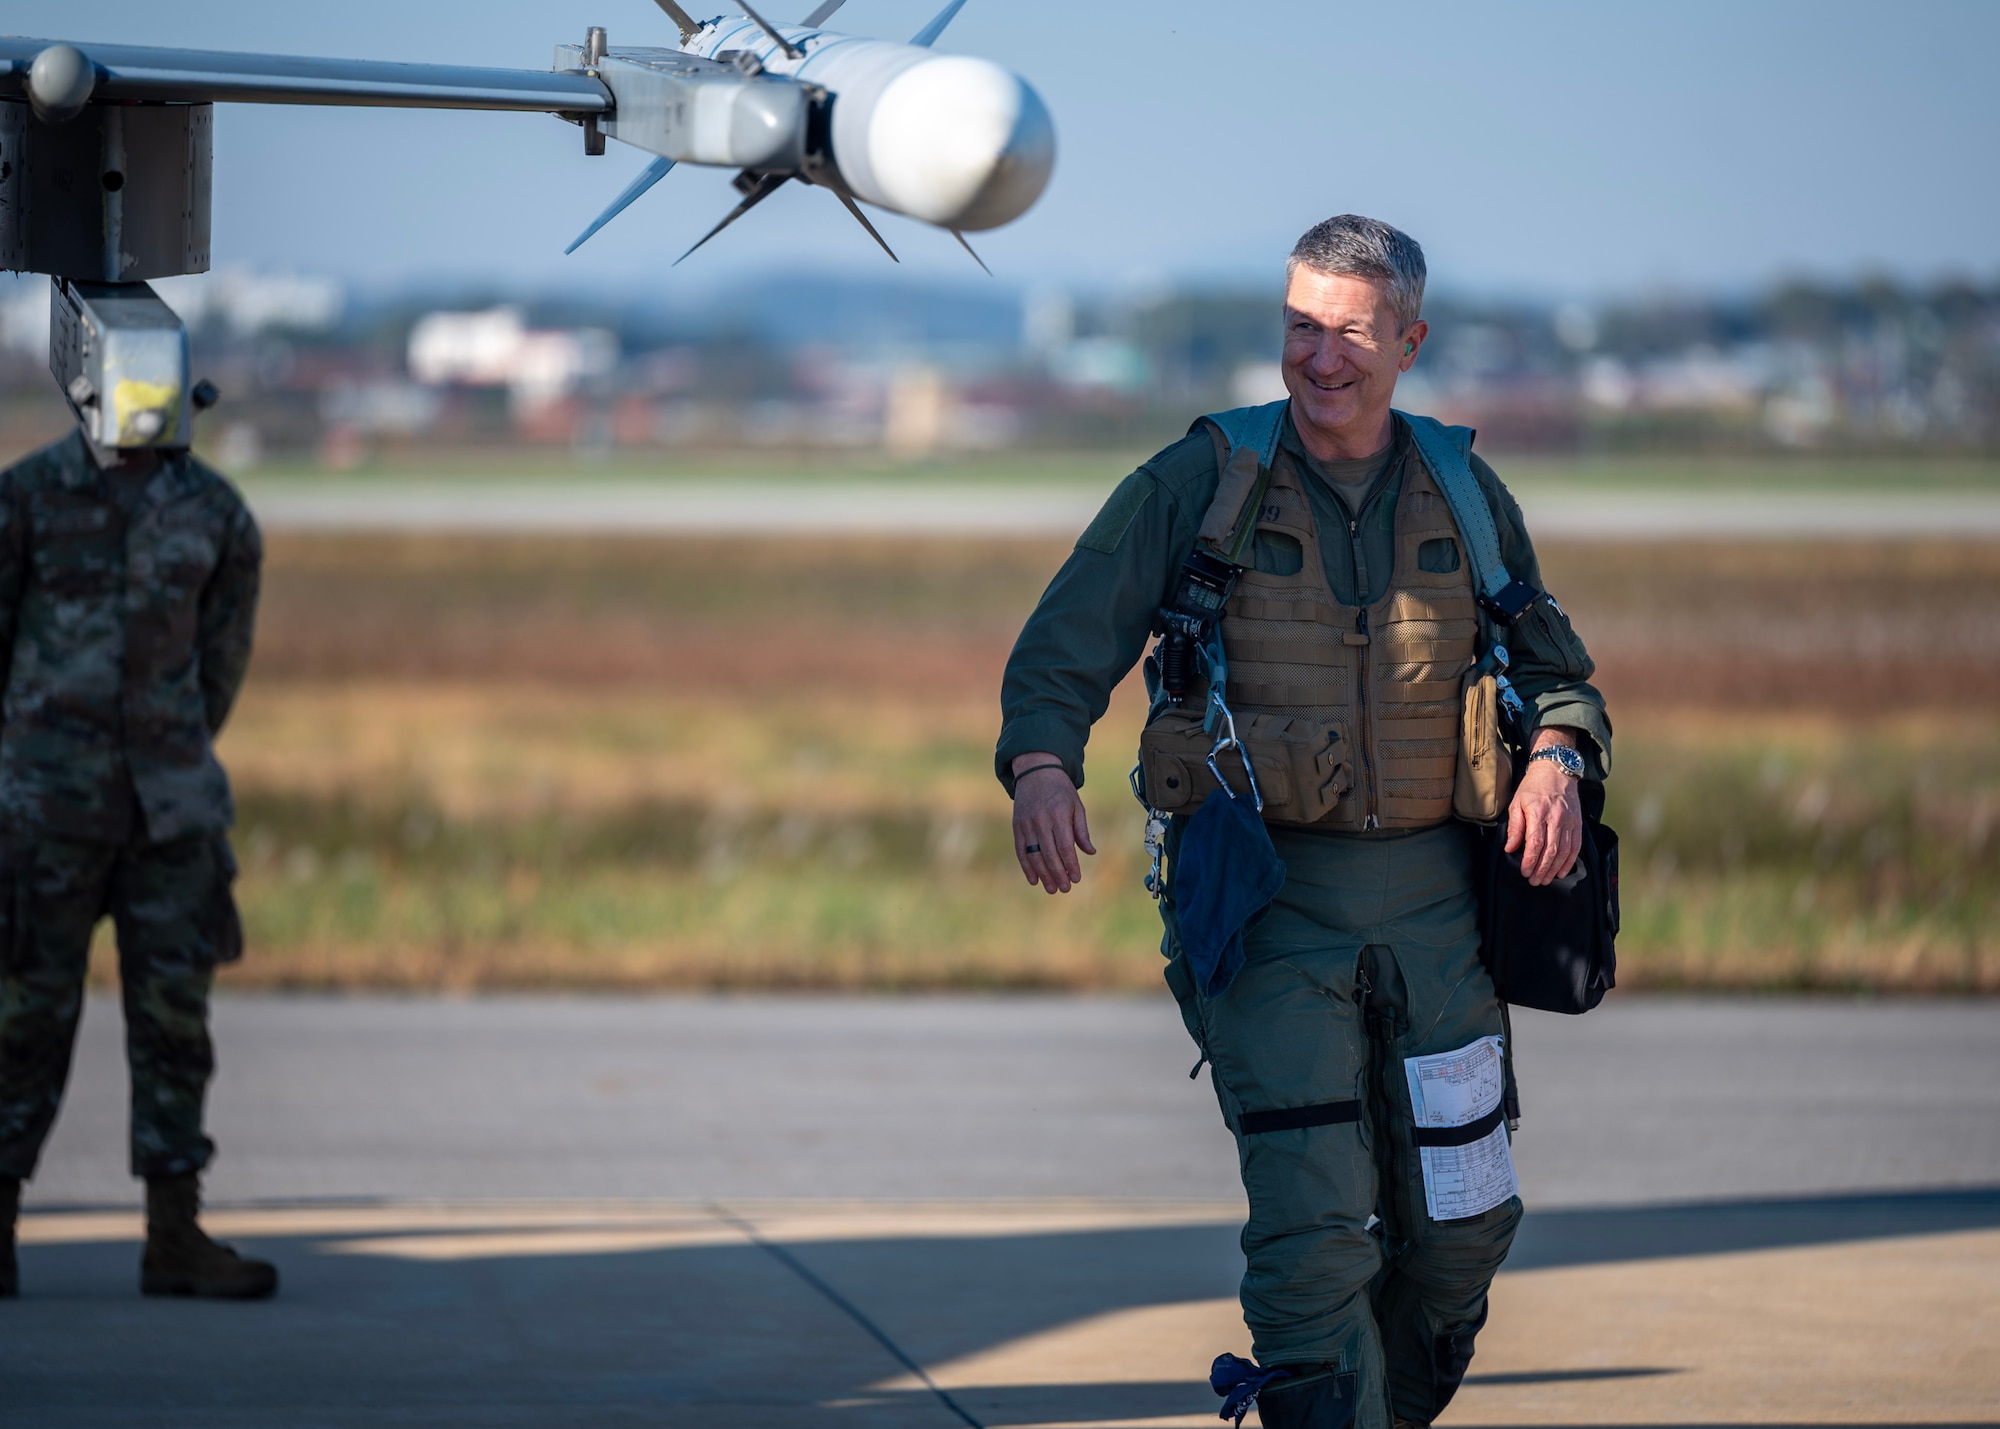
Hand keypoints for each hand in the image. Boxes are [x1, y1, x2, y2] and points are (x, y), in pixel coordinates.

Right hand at [1010, 753, 1095, 894]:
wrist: (1036, 771)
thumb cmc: (1061, 791)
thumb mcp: (1076, 806)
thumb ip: (1081, 830)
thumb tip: (1090, 852)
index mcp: (1059, 815)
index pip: (1065, 846)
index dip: (1070, 864)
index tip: (1076, 878)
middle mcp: (1041, 820)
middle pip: (1049, 854)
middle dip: (1057, 874)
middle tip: (1065, 889)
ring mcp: (1027, 824)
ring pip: (1034, 855)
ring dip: (1043, 874)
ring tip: (1051, 889)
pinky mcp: (1017, 826)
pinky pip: (1021, 850)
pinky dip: (1026, 866)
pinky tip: (1033, 880)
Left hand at [1504, 732, 1582, 886]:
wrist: (1556, 770)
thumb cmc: (1533, 787)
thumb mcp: (1517, 803)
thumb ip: (1515, 827)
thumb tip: (1510, 849)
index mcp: (1538, 813)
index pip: (1535, 843)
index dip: (1530, 860)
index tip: (1524, 871)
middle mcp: (1556, 819)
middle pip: (1551, 851)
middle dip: (1541, 869)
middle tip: (1533, 881)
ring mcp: (1569, 822)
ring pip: (1564, 852)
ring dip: (1554, 869)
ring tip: (1545, 880)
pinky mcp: (1577, 824)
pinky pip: (1575, 847)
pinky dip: (1569, 862)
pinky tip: (1561, 871)